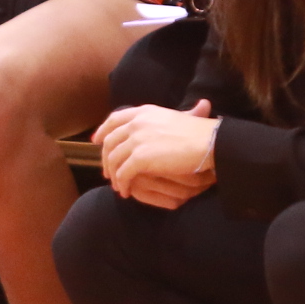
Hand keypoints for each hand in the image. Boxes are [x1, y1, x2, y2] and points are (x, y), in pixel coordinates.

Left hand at [94, 99, 217, 207]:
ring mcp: (137, 139)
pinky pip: (123, 174)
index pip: (114, 119)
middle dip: (106, 158)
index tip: (96, 141)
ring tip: (118, 186)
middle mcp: (137, 123)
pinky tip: (126, 191)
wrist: (208, 143)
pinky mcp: (140, 157)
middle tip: (107, 172)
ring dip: (113, 174)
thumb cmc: (197, 133)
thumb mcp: (172, 118)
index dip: (103, 131)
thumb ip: (157, 121)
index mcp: (144, 112)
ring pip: (114, 159)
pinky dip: (122, 184)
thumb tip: (149, 126)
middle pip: (110, 141)